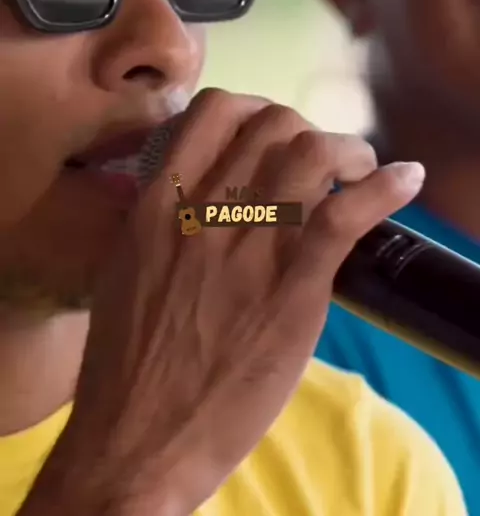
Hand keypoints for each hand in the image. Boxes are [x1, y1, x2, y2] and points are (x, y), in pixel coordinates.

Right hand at [20, 89, 424, 515]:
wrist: (137, 439)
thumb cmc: (127, 364)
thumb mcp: (126, 270)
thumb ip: (162, 222)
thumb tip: (199, 195)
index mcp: (157, 206)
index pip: (213, 112)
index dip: (256, 108)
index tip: (273, 130)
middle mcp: (202, 213)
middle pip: (273, 124)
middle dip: (306, 129)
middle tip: (321, 159)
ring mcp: (248, 249)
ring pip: (310, 153)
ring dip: (348, 150)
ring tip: (360, 169)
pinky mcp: (292, 289)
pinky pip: (346, 216)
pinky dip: (386, 188)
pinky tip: (405, 178)